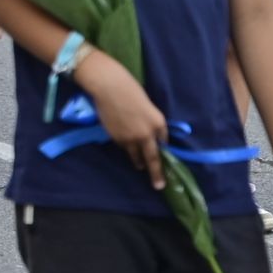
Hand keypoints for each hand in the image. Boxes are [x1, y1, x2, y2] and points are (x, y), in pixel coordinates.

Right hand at [74, 50, 168, 188]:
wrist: (108, 87)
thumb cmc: (129, 89)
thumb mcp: (146, 105)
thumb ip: (150, 121)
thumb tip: (149, 132)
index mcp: (158, 123)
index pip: (164, 141)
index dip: (162, 145)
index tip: (164, 153)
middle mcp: (147, 134)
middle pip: (153, 158)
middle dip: (156, 173)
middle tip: (159, 185)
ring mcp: (130, 138)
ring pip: (136, 155)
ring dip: (139, 162)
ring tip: (140, 167)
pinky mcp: (116, 138)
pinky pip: (124, 146)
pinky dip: (126, 146)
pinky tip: (123, 139)